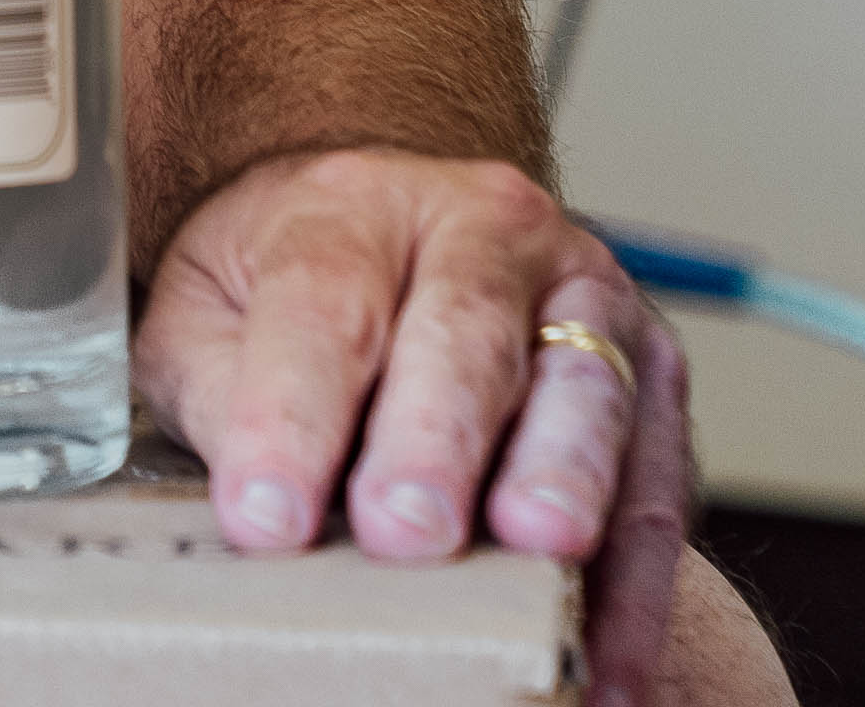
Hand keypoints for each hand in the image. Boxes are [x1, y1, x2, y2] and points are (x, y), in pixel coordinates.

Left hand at [138, 147, 704, 676]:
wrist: (392, 231)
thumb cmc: (288, 284)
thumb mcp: (207, 303)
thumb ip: (211, 383)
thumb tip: (248, 496)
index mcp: (353, 204)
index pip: (319, 300)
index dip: (290, 414)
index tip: (265, 516)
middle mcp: (483, 227)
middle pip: (463, 331)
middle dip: (435, 438)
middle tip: (404, 528)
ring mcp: (583, 292)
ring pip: (584, 387)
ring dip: (566, 476)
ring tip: (536, 549)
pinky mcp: (653, 371)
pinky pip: (657, 479)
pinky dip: (638, 584)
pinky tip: (608, 666)